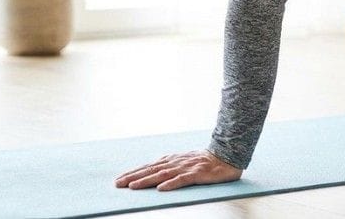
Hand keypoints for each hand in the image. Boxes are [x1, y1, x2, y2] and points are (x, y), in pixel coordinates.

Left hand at [114, 149, 241, 191]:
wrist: (226, 156)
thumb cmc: (203, 161)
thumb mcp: (182, 161)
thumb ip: (168, 166)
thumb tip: (151, 171)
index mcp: (171, 160)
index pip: (148, 167)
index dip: (133, 173)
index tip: (119, 180)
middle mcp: (175, 162)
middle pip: (151, 170)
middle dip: (133, 177)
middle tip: (118, 184)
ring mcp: (186, 167)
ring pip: (163, 175)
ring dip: (147, 180)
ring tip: (133, 187)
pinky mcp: (197, 173)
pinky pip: (183, 180)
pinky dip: (171, 184)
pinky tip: (161, 189)